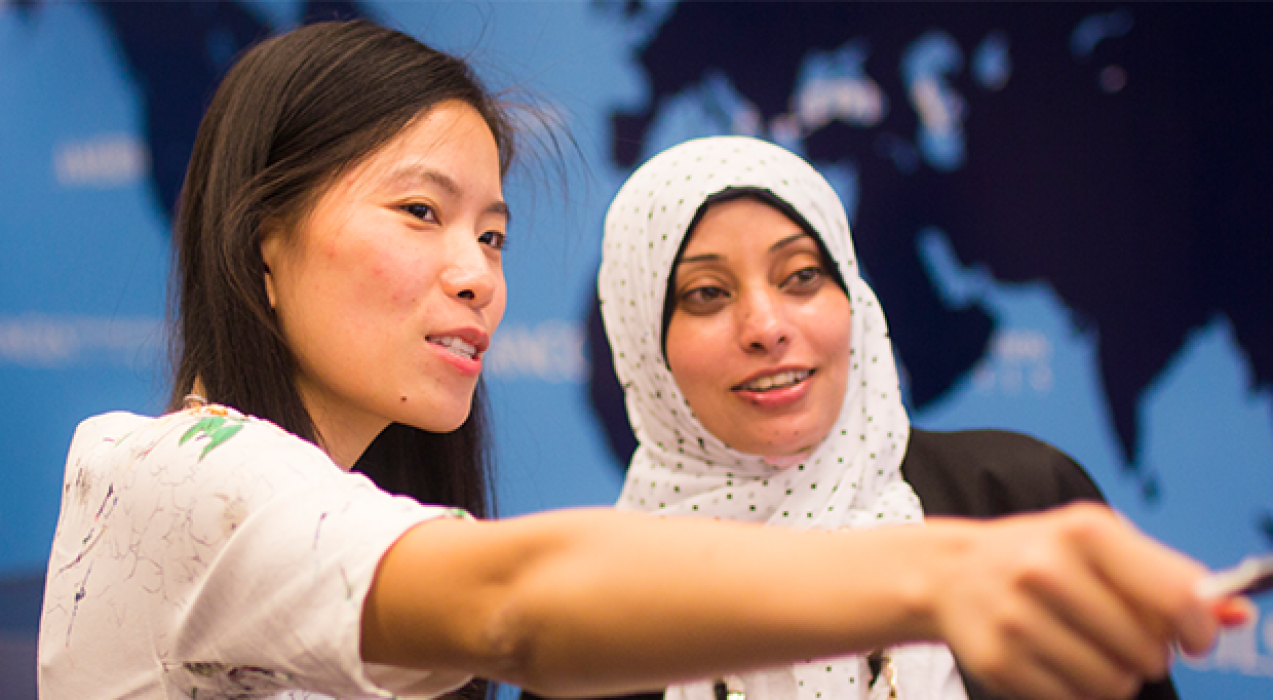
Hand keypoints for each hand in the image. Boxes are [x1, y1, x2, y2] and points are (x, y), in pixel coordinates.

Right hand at [928, 503, 1218, 699]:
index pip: (1177, 597)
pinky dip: (1076, 691)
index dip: (1198, 628)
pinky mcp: (998, 660)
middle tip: (1122, 637)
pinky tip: (1057, 661)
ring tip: (1087, 649)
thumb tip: (1235, 614)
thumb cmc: (1041, 556)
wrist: (950, 572)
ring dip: (1113, 676)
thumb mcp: (1099, 546)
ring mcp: (1017, 618)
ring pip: (1112, 684)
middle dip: (1147, 653)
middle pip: (1147, 651)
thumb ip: (1167, 577)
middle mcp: (1045, 569)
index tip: (1192, 637)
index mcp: (1083, 531)